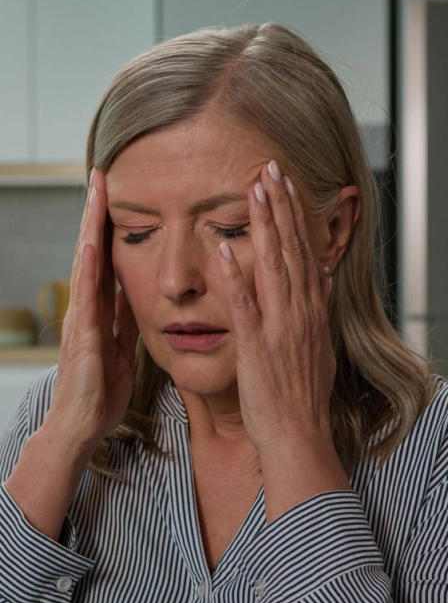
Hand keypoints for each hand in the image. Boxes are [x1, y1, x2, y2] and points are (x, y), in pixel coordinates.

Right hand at [45, 169, 139, 448]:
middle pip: (92, 251)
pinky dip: (90, 270)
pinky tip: (94, 244)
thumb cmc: (99, 389)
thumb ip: (125, 319)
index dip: (109, 226)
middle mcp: (85, 308)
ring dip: (91, 228)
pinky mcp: (85, 338)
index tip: (114, 195)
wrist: (80, 426)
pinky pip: (87, 299)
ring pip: (86, 265)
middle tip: (102, 175)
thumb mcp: (122, 347)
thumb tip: (135, 293)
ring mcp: (81, 320)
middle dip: (96, 214)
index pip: (104, 258)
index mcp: (98, 310)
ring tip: (95, 193)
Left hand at [217, 160, 335, 455]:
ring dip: (263, 226)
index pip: (305, 252)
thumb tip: (324, 282)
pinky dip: (235, 277)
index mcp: (312, 311)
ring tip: (255, 190)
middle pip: (291, 249)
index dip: (296, 217)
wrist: (297, 434)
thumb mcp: (318, 347)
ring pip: (273, 266)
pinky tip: (224, 249)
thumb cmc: (301, 394)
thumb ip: (318, 312)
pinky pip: (245, 305)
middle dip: (281, 207)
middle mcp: (300, 312)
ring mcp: (280, 327)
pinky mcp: (257, 345)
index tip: (288, 187)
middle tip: (271, 169)